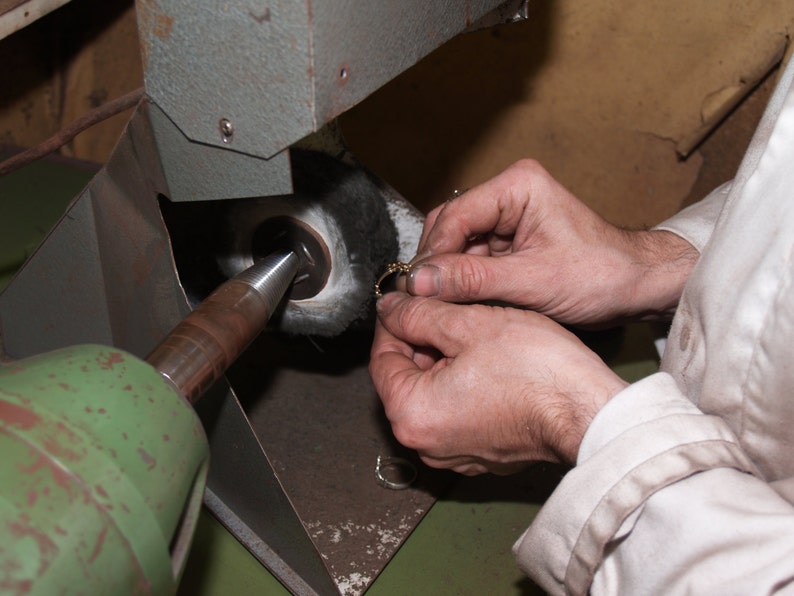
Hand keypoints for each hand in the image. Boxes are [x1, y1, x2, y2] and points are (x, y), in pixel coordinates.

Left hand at [369, 292, 627, 473]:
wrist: (591, 413)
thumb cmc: (537, 372)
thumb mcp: (469, 324)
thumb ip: (418, 313)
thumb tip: (390, 307)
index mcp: (411, 415)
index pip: (381, 358)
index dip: (394, 320)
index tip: (409, 298)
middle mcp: (425, 444)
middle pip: (406, 378)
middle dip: (422, 340)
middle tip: (448, 309)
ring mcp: (454, 454)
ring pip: (433, 393)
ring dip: (444, 361)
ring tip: (473, 331)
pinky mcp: (481, 455)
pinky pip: (457, 412)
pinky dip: (465, 386)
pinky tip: (489, 362)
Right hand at [407, 159, 697, 326]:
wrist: (638, 287)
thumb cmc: (601, 275)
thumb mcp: (533, 281)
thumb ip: (473, 280)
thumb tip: (419, 282)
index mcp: (517, 186)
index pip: (455, 217)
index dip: (432, 255)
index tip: (415, 288)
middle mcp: (508, 195)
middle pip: (449, 228)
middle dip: (436, 264)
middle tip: (420, 299)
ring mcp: (508, 218)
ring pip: (457, 245)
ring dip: (447, 275)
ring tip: (437, 305)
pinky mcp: (510, 241)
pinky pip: (473, 259)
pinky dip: (463, 282)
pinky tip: (457, 303)